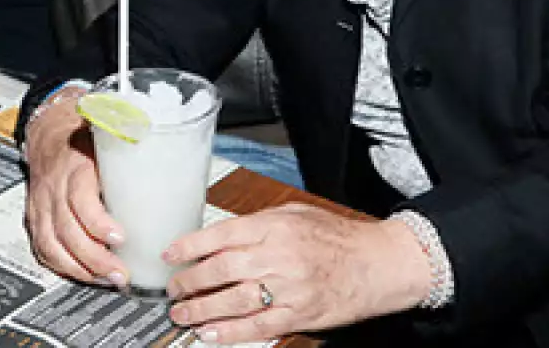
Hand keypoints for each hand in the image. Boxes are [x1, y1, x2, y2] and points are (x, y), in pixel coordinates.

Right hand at [21, 93, 128, 286]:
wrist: (49, 135)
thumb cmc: (83, 139)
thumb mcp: (105, 136)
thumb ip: (130, 142)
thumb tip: (167, 144)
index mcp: (75, 167)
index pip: (80, 199)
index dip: (98, 223)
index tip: (120, 238)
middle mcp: (55, 188)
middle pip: (68, 230)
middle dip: (95, 258)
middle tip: (121, 274)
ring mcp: (43, 206)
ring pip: (53, 245)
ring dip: (81, 268)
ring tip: (109, 280)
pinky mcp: (38, 220)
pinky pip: (44, 249)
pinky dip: (63, 267)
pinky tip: (85, 275)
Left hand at [164, 203, 429, 343]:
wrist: (377, 263)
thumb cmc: (337, 237)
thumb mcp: (295, 214)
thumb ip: (257, 223)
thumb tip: (219, 236)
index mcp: (275, 226)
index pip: (221, 234)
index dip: (190, 245)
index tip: (171, 254)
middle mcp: (280, 256)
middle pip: (221, 270)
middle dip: (190, 281)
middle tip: (173, 288)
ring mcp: (290, 288)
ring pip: (234, 301)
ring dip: (202, 309)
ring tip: (182, 313)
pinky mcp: (300, 315)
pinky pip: (258, 327)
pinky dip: (230, 332)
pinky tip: (210, 333)